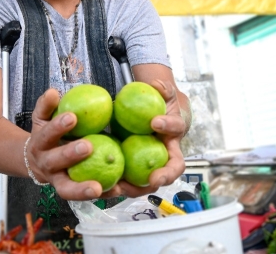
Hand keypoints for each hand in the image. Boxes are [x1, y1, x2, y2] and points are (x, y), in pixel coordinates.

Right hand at [26, 88, 103, 200]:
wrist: (34, 162)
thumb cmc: (45, 135)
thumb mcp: (41, 119)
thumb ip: (46, 106)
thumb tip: (53, 92)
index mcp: (40, 144)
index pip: (47, 134)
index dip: (58, 127)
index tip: (72, 116)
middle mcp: (46, 165)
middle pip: (56, 162)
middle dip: (69, 154)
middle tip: (88, 146)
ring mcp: (57, 181)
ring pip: (66, 189)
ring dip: (81, 189)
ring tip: (98, 187)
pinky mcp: (71, 192)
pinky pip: (84, 196)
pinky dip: (100, 194)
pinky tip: (117, 190)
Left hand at [105, 79, 186, 198]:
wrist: (150, 118)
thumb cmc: (159, 107)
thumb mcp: (164, 95)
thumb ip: (163, 89)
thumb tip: (156, 85)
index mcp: (172, 138)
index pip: (177, 134)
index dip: (169, 128)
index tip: (155, 121)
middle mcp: (163, 157)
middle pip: (169, 172)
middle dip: (162, 177)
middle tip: (153, 179)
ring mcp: (147, 168)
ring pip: (145, 184)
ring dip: (134, 189)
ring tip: (119, 188)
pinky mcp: (130, 172)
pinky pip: (124, 182)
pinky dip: (113, 186)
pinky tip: (98, 187)